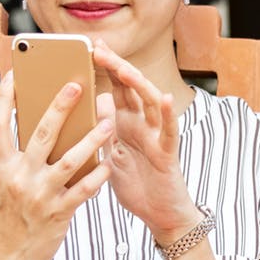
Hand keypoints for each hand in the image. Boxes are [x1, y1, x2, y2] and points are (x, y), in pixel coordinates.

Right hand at [0, 73, 112, 259]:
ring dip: (92, 138)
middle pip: (42, 134)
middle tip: (77, 85)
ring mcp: (42, 194)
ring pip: (72, 159)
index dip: (4, 98)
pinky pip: (85, 189)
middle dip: (60, 107)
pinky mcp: (61, 211)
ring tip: (108, 120)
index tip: (14, 75)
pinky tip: (110, 161)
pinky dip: (99, 174)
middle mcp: (20, 177)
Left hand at [91, 42, 199, 243]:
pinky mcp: (167, 151)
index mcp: (125, 123)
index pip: (115, 88)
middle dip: (116, 66)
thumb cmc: (135, 184)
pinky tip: (165, 98)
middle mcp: (142, 123)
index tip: (90, 47)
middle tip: (99, 48)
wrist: (157, 213)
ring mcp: (155, 135)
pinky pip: (169, 130)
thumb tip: (92, 103)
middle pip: (131, 88)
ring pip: (150, 101)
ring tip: (123, 68)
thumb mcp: (108, 154)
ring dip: (137, 83)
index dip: (104, 67)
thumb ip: (101, 130)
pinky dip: (168, 114)